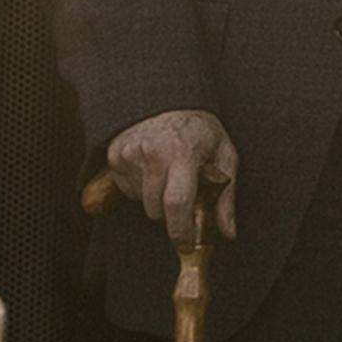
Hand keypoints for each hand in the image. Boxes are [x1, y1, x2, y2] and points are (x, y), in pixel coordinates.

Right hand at [102, 107, 236, 246]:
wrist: (168, 98)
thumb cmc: (200, 129)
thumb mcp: (224, 154)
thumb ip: (226, 196)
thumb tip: (228, 232)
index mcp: (183, 153)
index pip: (177, 202)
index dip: (180, 229)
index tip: (186, 243)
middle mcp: (153, 153)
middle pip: (156, 210)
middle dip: (171, 213)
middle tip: (185, 193)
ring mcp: (130, 153)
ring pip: (141, 202)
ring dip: (156, 198)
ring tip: (169, 173)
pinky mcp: (114, 155)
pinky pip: (126, 189)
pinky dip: (140, 186)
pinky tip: (153, 167)